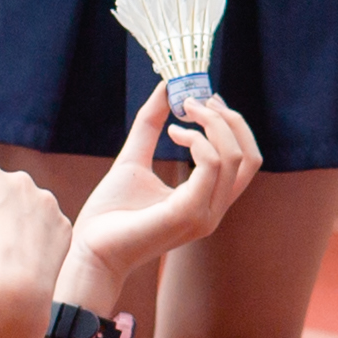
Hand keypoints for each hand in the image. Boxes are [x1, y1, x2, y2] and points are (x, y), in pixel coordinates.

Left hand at [64, 76, 260, 307]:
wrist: (90, 250)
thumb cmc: (110, 212)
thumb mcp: (134, 159)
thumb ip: (150, 126)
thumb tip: (165, 88)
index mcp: (206, 201)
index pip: (244, 161)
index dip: (232, 125)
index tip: (205, 99)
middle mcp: (213, 211)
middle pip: (247, 156)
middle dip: (226, 119)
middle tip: (194, 99)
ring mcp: (205, 215)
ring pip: (233, 156)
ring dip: (210, 124)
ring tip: (179, 114)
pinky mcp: (189, 214)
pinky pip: (211, 165)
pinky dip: (195, 140)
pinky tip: (172, 133)